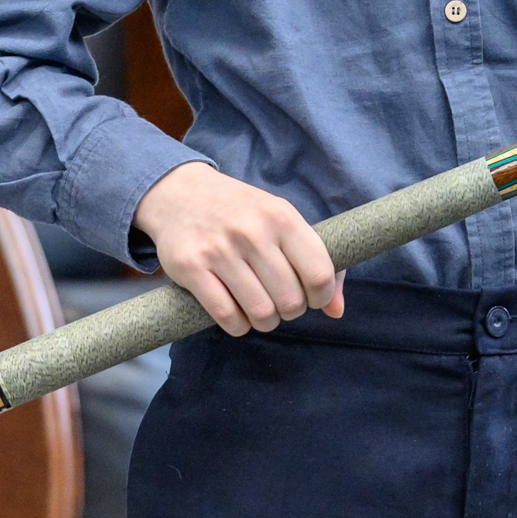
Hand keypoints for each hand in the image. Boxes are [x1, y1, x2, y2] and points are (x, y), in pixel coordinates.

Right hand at [131, 162, 344, 335]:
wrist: (180, 191)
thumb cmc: (240, 211)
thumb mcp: (280, 219)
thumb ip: (314, 260)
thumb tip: (336, 310)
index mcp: (282, 217)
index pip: (319, 273)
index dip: (321, 297)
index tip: (313, 298)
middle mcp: (253, 232)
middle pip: (290, 299)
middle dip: (291, 311)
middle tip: (282, 304)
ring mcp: (219, 250)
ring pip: (260, 312)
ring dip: (265, 322)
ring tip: (262, 312)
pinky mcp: (190, 267)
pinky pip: (226, 316)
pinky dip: (238, 326)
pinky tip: (238, 315)